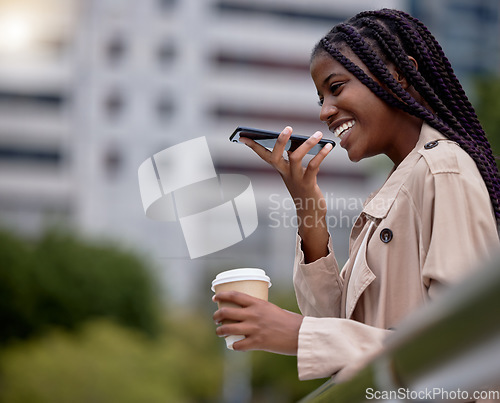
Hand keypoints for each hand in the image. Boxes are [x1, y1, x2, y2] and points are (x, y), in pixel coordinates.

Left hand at [213, 291, 303, 354]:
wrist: (299, 334)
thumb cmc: (288, 320)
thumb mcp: (271, 309)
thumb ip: (259, 309)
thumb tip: (247, 312)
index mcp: (258, 304)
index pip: (235, 296)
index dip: (222, 296)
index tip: (215, 298)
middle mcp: (253, 315)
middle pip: (226, 312)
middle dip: (217, 316)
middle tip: (216, 319)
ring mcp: (254, 329)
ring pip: (228, 329)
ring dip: (220, 331)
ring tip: (220, 332)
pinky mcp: (257, 343)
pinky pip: (238, 345)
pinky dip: (234, 345)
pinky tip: (234, 345)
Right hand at [240, 126, 332, 261]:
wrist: (310, 211)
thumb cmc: (303, 187)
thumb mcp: (295, 171)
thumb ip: (294, 156)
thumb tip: (298, 139)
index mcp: (280, 169)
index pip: (263, 155)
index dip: (253, 146)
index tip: (242, 136)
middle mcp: (285, 173)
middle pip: (276, 156)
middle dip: (280, 142)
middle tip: (288, 127)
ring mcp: (295, 179)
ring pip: (296, 158)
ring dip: (308, 144)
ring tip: (318, 133)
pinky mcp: (308, 183)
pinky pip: (313, 166)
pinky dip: (322, 154)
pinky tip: (329, 146)